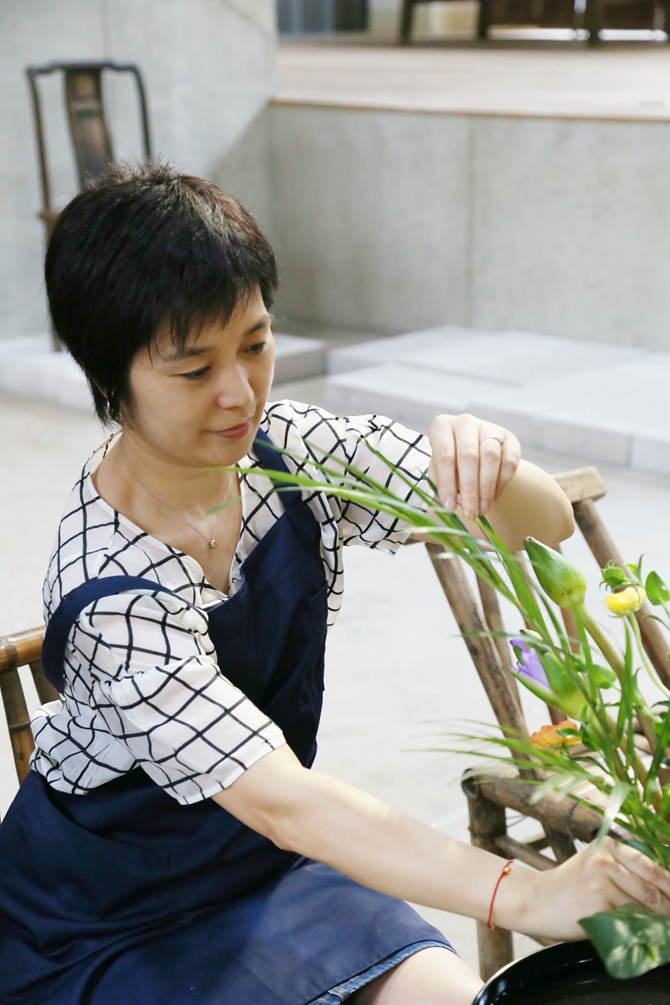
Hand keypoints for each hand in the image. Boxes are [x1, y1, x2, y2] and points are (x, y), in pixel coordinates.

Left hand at [428, 413, 520, 518]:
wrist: (476, 458)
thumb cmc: (451, 467)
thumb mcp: (439, 473)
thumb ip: (442, 485)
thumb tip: (449, 505)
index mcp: (442, 426)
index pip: (444, 455)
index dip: (447, 483)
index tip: (449, 506)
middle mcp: (465, 422)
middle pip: (469, 456)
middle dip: (470, 489)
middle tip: (470, 513)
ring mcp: (489, 427)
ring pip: (491, 457)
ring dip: (487, 488)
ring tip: (482, 509)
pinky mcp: (509, 438)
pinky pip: (509, 461)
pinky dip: (502, 483)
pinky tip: (493, 498)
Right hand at [500, 837, 669, 941]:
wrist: (537, 900)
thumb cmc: (571, 886)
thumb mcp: (595, 863)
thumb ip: (624, 868)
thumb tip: (664, 888)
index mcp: (608, 844)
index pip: (652, 868)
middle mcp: (606, 858)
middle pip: (652, 887)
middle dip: (669, 907)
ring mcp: (602, 881)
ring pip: (644, 905)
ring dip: (658, 921)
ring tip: (663, 929)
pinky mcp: (598, 905)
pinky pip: (630, 920)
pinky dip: (642, 930)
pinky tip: (645, 935)